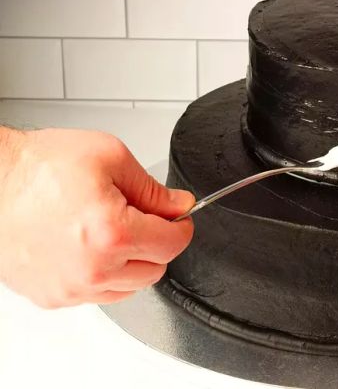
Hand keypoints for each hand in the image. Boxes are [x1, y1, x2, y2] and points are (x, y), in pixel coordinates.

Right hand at [0, 128, 193, 308]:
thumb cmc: (39, 168)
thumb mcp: (111, 158)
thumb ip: (154, 190)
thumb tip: (179, 206)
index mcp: (112, 233)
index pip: (173, 244)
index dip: (181, 226)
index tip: (177, 218)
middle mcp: (93, 269)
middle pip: (155, 269)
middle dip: (156, 243)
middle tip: (140, 218)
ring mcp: (71, 288)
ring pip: (129, 287)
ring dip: (131, 262)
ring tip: (110, 231)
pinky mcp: (53, 297)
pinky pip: (98, 294)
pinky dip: (104, 274)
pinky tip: (89, 246)